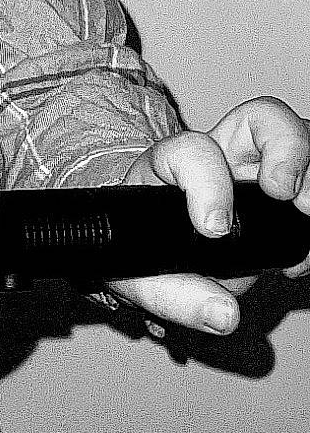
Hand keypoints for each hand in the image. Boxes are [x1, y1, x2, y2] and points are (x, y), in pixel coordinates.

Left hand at [111, 100, 309, 334]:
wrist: (158, 255)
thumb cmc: (144, 253)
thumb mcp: (140, 279)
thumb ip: (175, 297)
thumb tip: (223, 314)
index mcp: (171, 168)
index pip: (191, 151)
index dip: (208, 183)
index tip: (215, 228)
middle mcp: (220, 156)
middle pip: (259, 118)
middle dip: (284, 147)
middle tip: (285, 194)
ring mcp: (257, 167)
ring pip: (296, 135)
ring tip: (308, 213)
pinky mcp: (283, 188)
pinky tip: (308, 240)